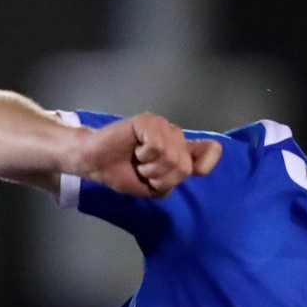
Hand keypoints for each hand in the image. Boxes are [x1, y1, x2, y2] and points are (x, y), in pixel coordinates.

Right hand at [81, 113, 220, 196]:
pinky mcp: (148, 120)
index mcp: (179, 149)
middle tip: (143, 170)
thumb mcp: (156, 186)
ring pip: (171, 157)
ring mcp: (162, 125)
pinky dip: (144, 156)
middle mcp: (174, 134)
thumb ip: (178, 177)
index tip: (179, 171)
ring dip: (150, 168)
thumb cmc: (123, 173)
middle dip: (160, 177)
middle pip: (184, 166)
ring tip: (138, 161)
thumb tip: (194, 165)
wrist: (95, 164)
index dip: (205, 162)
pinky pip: (157, 146)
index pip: (211, 151)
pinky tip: (134, 150)